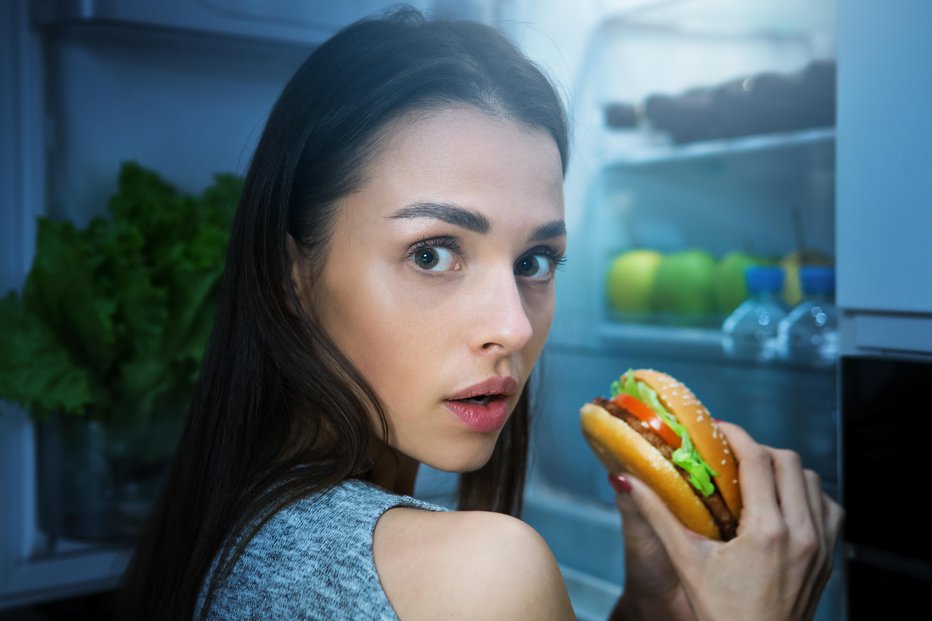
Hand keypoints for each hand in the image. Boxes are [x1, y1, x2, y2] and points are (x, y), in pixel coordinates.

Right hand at [611, 422, 843, 620]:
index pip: (758, 459)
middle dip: (759, 451)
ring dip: (786, 472)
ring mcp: (821, 546)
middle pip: (790, 462)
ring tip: (756, 480)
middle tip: (732, 457)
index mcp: (768, 531)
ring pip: (814, 481)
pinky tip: (784, 505)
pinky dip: (809, 496)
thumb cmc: (721, 614)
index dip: (736, 436)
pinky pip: (830, 508)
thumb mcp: (686, 562)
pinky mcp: (829, 558)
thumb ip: (657, 515)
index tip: (717, 430)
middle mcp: (802, 534)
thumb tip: (625, 480)